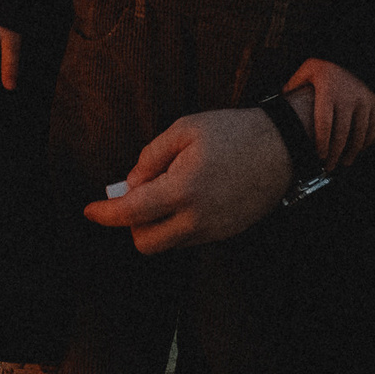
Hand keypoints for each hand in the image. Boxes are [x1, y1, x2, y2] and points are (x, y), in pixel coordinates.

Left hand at [81, 106, 293, 253]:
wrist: (284, 147)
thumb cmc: (234, 132)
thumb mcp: (185, 129)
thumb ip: (150, 157)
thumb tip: (131, 185)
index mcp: (183, 189)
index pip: (131, 214)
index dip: (105, 215)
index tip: (90, 210)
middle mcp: (198, 218)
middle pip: (145, 242)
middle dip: (132, 225)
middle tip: (137, 197)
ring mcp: (214, 230)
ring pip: (168, 244)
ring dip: (156, 225)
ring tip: (169, 189)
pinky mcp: (227, 233)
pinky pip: (190, 238)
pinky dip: (178, 224)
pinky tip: (188, 198)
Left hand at [284, 57, 374, 169]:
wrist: (357, 49)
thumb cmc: (328, 61)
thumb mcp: (308, 68)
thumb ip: (294, 84)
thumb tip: (279, 99)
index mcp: (328, 92)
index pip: (324, 124)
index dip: (321, 143)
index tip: (318, 156)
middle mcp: (347, 99)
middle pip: (342, 134)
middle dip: (334, 154)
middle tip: (328, 166)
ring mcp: (363, 101)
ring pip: (359, 134)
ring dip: (352, 152)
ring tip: (344, 162)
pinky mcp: (374, 102)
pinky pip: (373, 126)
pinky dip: (367, 140)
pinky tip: (360, 149)